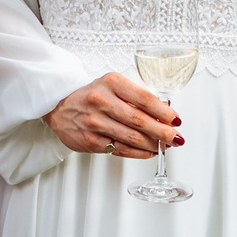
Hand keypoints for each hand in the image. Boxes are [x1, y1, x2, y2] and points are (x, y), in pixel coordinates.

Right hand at [42, 74, 179, 159]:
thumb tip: (164, 112)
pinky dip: (139, 153)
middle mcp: (102, 102)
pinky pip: (121, 149)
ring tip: (166, 146)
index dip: (164, 112)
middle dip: (163, 132)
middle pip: (140, 121)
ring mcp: (95, 123)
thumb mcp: (112, 86)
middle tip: (176, 137)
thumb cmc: (91, 95)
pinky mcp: (91, 141)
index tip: (176, 119)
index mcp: (111, 83)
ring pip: (132, 138)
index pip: (144, 98)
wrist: (60, 107)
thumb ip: (136, 97)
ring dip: (153, 145)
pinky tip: (149, 152)